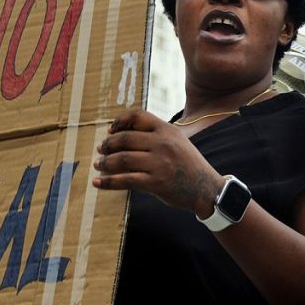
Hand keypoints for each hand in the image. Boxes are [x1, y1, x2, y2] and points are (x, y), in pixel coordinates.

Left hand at [93, 108, 223, 217]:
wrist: (207, 189)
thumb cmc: (188, 164)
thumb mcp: (177, 141)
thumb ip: (155, 134)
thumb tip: (123, 133)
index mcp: (167, 130)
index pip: (138, 116)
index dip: (120, 121)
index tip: (110, 130)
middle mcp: (163, 143)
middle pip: (125, 138)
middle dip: (108, 145)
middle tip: (100, 150)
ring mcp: (160, 163)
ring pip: (122, 159)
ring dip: (105, 162)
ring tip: (98, 165)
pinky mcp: (156, 183)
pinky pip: (126, 180)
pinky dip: (108, 182)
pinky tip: (98, 183)